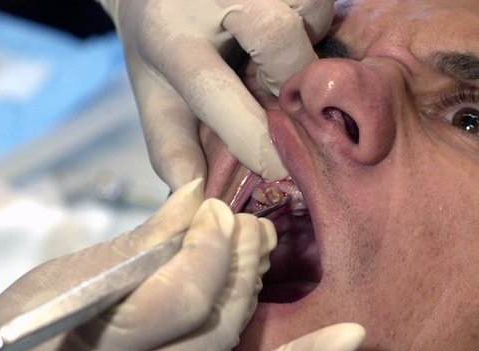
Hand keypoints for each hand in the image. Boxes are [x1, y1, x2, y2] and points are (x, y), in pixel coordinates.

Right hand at [0, 180, 363, 350]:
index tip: (213, 208)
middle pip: (210, 313)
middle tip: (240, 220)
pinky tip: (352, 339)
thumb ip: (134, 249)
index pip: (175, 291)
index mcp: (91, 344)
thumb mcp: (56, 289)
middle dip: (233, 254)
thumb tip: (191, 201)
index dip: (205, 244)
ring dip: (250, 285)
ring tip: (256, 246)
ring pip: (230, 342)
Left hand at [96, 0, 333, 188]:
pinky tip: (289, 33)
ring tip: (281, 56)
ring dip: (309, 43)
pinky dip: (315, 22)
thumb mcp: (157, 99)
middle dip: (292, 76)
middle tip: (283, 94)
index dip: (248, 133)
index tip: (275, 167)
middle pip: (275, 34)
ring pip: (310, 9)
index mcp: (167, 36)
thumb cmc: (163, 52)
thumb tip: (198, 201)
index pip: (210, 87)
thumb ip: (174, 149)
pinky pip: (321, 0)